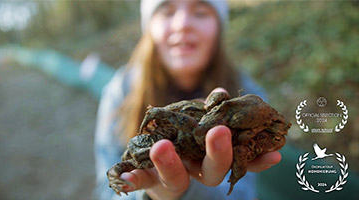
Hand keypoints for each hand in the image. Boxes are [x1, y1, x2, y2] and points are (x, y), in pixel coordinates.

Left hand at [118, 126, 280, 199]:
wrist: (158, 169)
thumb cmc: (186, 144)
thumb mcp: (201, 125)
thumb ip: (212, 113)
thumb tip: (220, 93)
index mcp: (213, 160)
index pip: (238, 162)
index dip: (256, 161)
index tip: (274, 153)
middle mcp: (195, 173)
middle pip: (211, 173)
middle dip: (218, 154)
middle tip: (220, 132)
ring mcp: (172, 179)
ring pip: (175, 178)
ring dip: (169, 163)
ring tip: (161, 147)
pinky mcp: (149, 180)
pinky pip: (141, 181)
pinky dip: (134, 179)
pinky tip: (125, 177)